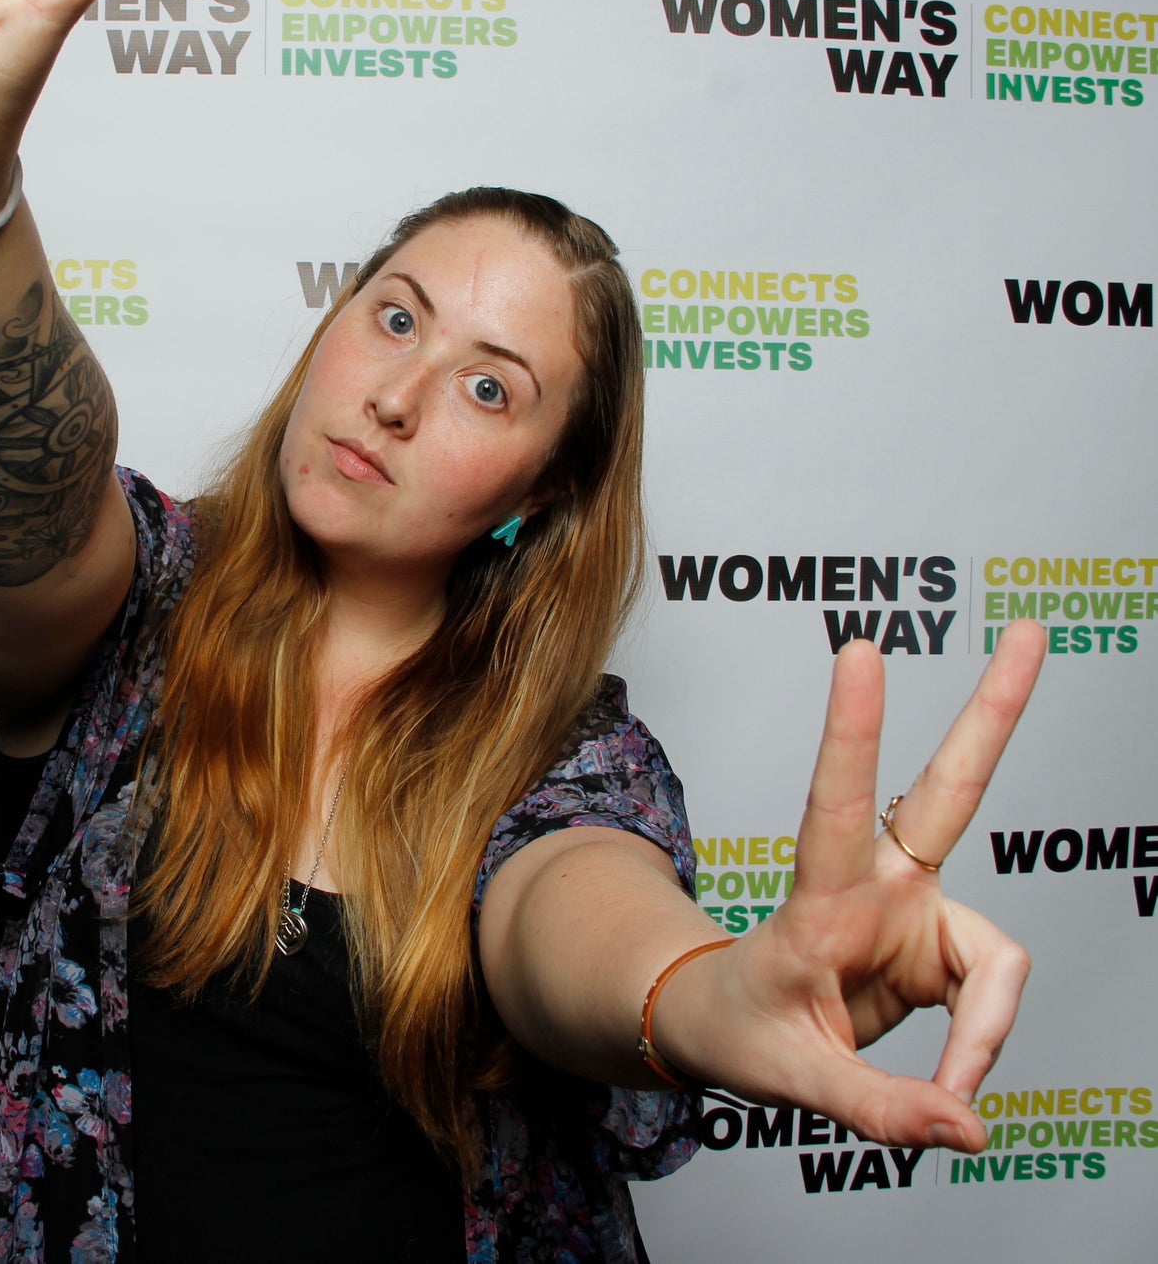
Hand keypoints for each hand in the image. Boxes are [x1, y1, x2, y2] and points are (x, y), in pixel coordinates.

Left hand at [665, 619, 1045, 1150]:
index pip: (836, 803)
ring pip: (1000, 953)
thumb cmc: (740, 1026)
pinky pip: (992, 997)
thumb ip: (878, 1105)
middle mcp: (878, 886)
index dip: (853, 732)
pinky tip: (952, 1083)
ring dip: (989, 1027)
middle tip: (1034, 634)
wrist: (725, 1024)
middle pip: (951, 792)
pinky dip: (983, 1046)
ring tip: (952, 1093)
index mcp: (821, 898)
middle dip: (994, 714)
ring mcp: (915, 911)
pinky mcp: (939, 946)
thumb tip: (972, 1124)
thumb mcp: (789, 1076)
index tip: (862, 653)